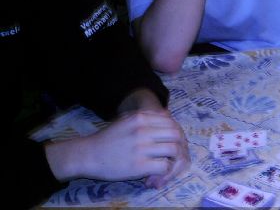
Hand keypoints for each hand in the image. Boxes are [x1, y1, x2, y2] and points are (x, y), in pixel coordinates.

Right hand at [48, 110, 188, 184]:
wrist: (88, 154)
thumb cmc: (108, 138)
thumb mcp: (127, 120)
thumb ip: (147, 117)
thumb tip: (168, 116)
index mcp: (142, 117)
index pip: (172, 122)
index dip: (176, 132)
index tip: (173, 142)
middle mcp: (143, 130)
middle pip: (176, 134)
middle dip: (180, 145)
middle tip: (175, 155)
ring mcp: (142, 147)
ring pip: (174, 150)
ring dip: (174, 159)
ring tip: (167, 165)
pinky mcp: (139, 165)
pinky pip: (164, 166)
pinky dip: (165, 171)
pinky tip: (156, 174)